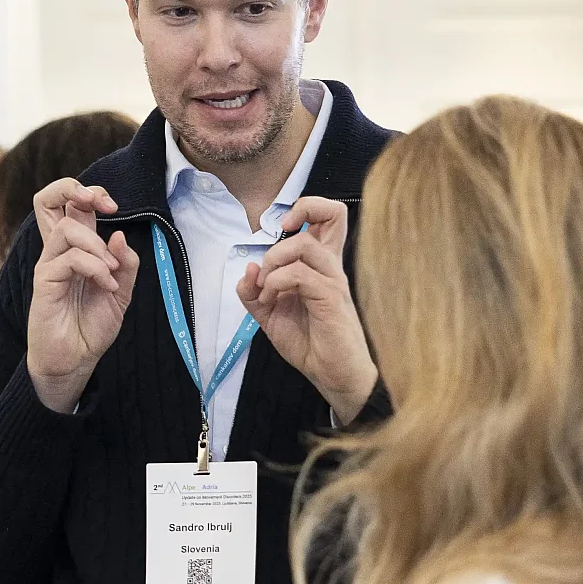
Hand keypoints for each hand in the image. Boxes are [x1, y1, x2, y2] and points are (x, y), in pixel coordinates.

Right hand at [26, 178, 140, 411]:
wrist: (75, 361)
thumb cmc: (91, 326)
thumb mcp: (121, 292)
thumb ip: (125, 264)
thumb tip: (118, 235)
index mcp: (76, 248)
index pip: (70, 203)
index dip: (89, 192)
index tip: (113, 207)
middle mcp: (58, 251)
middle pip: (46, 199)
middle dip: (75, 189)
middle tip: (106, 207)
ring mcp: (48, 265)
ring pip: (65, 228)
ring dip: (97, 245)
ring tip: (111, 271)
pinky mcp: (44, 282)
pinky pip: (70, 259)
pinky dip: (95, 268)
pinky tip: (107, 286)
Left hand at [236, 196, 376, 422]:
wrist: (333, 375)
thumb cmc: (311, 343)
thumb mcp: (270, 315)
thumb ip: (254, 292)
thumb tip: (248, 268)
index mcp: (320, 265)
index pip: (328, 217)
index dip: (305, 208)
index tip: (281, 228)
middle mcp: (330, 266)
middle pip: (334, 212)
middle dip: (301, 211)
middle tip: (277, 249)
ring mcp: (333, 280)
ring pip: (303, 244)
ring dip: (273, 262)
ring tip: (265, 289)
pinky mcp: (330, 298)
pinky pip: (299, 274)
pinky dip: (274, 284)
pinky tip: (269, 302)